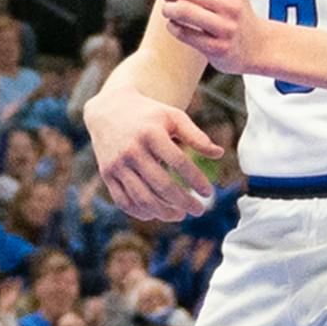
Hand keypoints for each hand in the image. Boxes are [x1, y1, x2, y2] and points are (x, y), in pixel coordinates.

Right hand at [84, 80, 215, 223]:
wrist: (109, 110)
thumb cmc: (149, 115)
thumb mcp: (173, 116)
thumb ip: (196, 136)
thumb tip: (219, 154)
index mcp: (151, 133)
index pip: (178, 161)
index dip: (195, 179)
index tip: (208, 192)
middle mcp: (131, 150)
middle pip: (161, 184)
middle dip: (184, 201)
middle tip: (199, 210)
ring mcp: (117, 164)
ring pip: (142, 197)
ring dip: (164, 212)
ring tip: (180, 215)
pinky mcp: (107, 174)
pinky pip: (123, 201)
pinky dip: (141, 212)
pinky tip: (156, 214)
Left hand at [157, 0, 266, 72]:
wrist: (257, 47)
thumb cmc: (234, 10)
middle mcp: (233, 5)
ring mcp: (226, 28)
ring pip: (182, 11)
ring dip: (168, 9)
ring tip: (169, 10)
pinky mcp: (218, 49)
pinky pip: (183, 33)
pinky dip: (172, 27)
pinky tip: (174, 25)